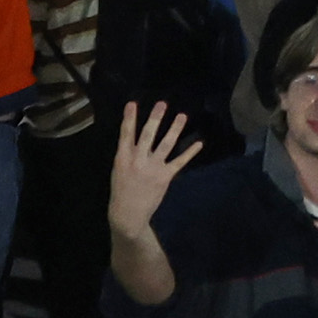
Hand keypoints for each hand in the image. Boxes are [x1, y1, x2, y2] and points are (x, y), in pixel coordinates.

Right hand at [107, 104, 201, 237]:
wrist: (128, 213)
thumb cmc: (122, 190)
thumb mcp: (118, 170)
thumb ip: (127, 154)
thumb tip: (134, 138)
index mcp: (123, 158)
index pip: (126, 134)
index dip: (129, 118)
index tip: (132, 104)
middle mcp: (137, 160)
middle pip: (147, 135)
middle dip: (155, 118)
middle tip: (162, 104)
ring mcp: (152, 168)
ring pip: (165, 144)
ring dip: (175, 129)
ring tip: (182, 116)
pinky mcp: (164, 176)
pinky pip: (179, 161)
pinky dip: (190, 152)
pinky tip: (199, 143)